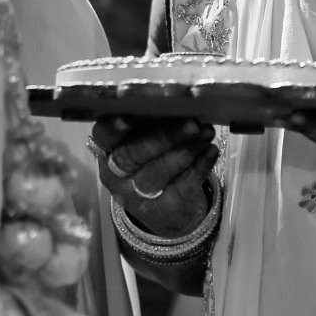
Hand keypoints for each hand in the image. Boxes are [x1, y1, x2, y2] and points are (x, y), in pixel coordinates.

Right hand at [90, 116, 218, 237]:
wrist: (167, 211)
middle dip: (164, 137)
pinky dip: (200, 166)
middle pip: (133, 155)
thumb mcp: (144, 143)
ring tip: (206, 133)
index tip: (126, 118)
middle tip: (192, 124)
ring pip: (158, 172)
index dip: (113, 128)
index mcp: (107, 150)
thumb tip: (176, 103)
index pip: (103, 136)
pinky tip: (211, 152)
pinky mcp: (160, 210)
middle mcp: (115, 174)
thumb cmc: (154, 162)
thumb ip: (151, 125)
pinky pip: (181, 186)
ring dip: (186, 150)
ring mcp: (135, 196)